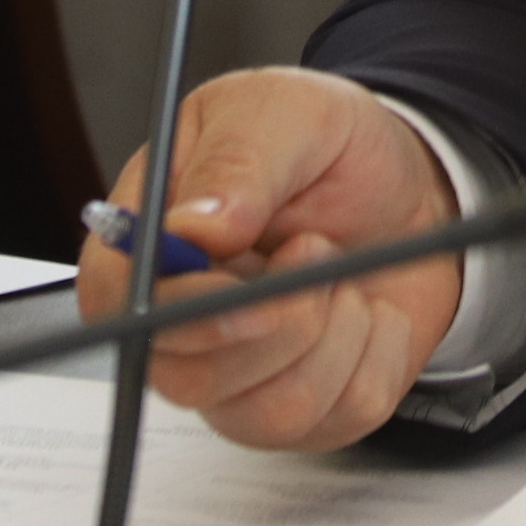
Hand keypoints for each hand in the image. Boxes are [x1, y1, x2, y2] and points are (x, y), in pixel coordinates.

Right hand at [74, 66, 463, 450]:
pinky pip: (343, 413)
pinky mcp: (305, 408)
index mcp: (150, 245)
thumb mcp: (287, 113)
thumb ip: (238, 162)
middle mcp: (181, 326)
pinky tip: (369, 306)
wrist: (409, 183)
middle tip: (317, 248)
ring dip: (335, 331)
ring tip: (339, 266)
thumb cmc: (327, 146)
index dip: (174, 306)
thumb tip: (191, 229)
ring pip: (272, 410)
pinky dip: (378, 350)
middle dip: (278, 320)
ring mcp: (239, 378)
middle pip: (191, 379)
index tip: (237, 285)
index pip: (115, 302)